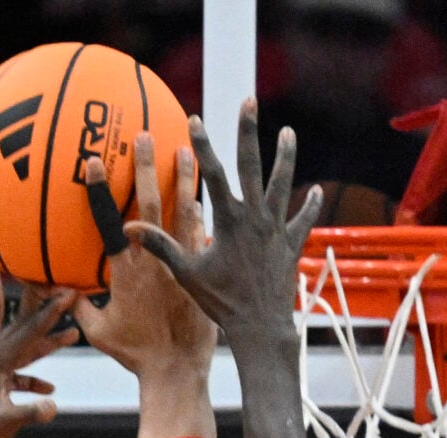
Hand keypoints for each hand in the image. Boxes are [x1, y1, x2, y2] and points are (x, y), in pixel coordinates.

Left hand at [0, 292, 78, 437]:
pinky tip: (48, 388)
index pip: (29, 331)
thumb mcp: (3, 424)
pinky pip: (16, 375)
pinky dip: (32, 378)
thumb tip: (53, 406)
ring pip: (23, 351)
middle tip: (69, 296)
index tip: (68, 293)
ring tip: (71, 335)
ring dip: (46, 345)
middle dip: (49, 316)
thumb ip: (29, 413)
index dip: (51, 312)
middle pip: (25, 332)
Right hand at [75, 135, 216, 376]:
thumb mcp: (98, 332)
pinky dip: (208, 209)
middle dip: (146, 168)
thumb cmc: (135, 354)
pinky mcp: (203, 272)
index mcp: (125, 272)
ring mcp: (182, 264)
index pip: (108, 221)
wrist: (177, 369)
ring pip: (184, 211)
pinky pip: (206, 232)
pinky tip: (215, 190)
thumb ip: (78, 305)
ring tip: (187, 148)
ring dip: (185, 178)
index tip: (94, 161)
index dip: (101, 191)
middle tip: (144, 136)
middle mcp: (154, 261)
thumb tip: (53, 290)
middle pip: (149, 204)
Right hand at [126, 104, 318, 356]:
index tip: (194, 120)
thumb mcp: (187, 274)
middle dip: (248, 131)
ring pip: (283, 183)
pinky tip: (316, 191)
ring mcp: (276, 228)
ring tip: (288, 133)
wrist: (259, 325)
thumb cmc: (221, 302)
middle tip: (249, 102)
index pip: (212, 174)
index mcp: (229, 220)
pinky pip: (303, 219)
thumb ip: (161, 247)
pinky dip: (310, 205)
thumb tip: (130, 229)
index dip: (202, 145)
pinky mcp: (291, 244)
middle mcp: (256, 216)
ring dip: (286, 157)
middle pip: (252, 164)